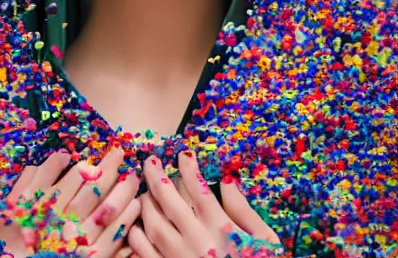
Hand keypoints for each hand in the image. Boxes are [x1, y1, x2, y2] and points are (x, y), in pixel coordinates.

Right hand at [0, 147, 141, 256]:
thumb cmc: (15, 234)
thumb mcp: (17, 203)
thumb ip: (37, 178)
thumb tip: (62, 156)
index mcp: (48, 206)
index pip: (76, 178)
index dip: (94, 163)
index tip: (108, 151)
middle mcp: (65, 222)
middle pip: (94, 191)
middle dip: (110, 170)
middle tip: (122, 154)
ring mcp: (80, 242)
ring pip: (107, 212)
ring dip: (123, 193)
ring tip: (134, 178)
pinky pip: (113, 239)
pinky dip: (126, 221)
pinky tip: (135, 206)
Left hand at [127, 151, 282, 257]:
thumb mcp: (264, 240)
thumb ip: (243, 209)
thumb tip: (226, 178)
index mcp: (220, 229)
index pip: (198, 188)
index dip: (188, 167)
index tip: (183, 153)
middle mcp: (197, 241)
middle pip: (168, 201)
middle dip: (156, 176)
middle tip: (149, 161)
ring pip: (152, 224)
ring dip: (145, 204)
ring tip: (144, 191)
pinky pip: (143, 253)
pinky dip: (136, 236)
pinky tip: (137, 225)